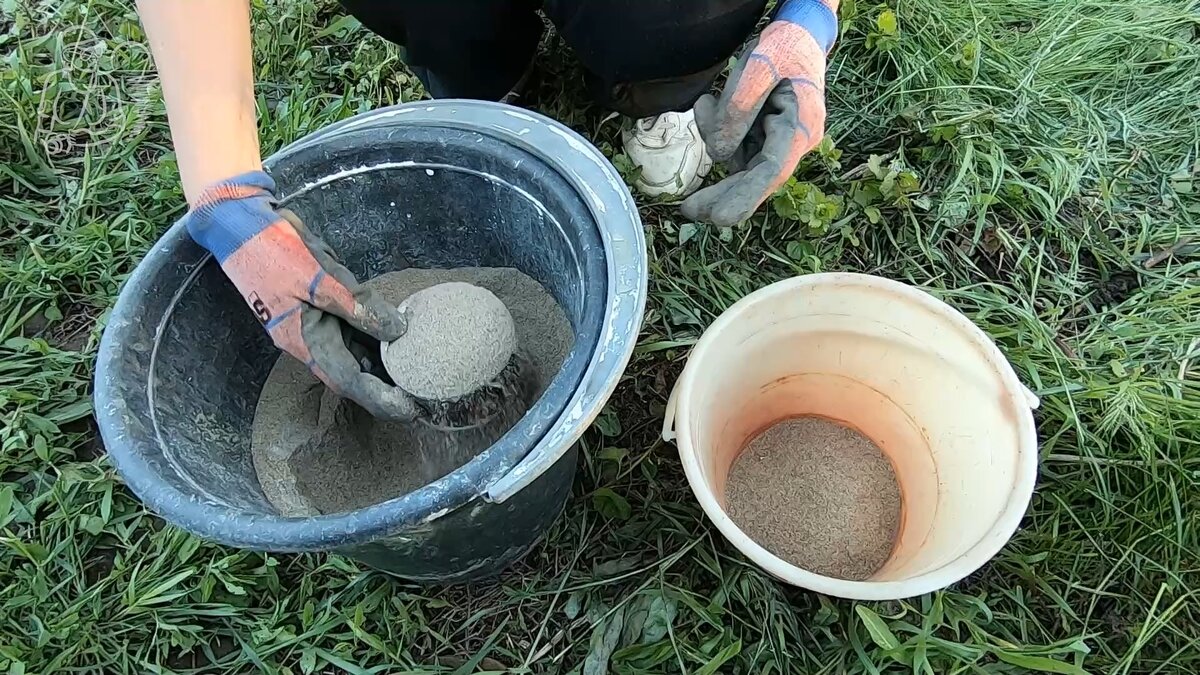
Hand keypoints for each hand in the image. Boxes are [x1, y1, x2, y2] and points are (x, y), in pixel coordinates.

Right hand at [183, 171, 417, 419]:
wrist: (240, 226)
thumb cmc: (275, 250)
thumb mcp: (320, 277)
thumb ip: (358, 305)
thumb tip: (397, 331)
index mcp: (305, 341)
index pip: (349, 381)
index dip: (380, 398)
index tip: (409, 410)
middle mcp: (309, 341)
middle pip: (352, 376)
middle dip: (384, 392)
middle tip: (420, 402)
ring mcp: (312, 327)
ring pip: (351, 357)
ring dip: (379, 371)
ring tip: (414, 379)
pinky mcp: (317, 311)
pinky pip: (348, 335)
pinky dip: (370, 343)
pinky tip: (395, 345)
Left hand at [682, 0, 837, 226]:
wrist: (800, 33)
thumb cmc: (784, 47)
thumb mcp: (758, 68)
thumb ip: (738, 109)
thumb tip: (719, 155)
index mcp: (801, 128)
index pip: (771, 171)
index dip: (744, 197)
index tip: (718, 217)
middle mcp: (795, 142)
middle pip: (756, 178)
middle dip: (723, 195)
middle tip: (689, 211)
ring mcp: (781, 142)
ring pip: (741, 160)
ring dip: (716, 139)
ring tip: (708, 105)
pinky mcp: (767, 138)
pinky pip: (737, 146)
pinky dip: (719, 130)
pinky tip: (710, 105)